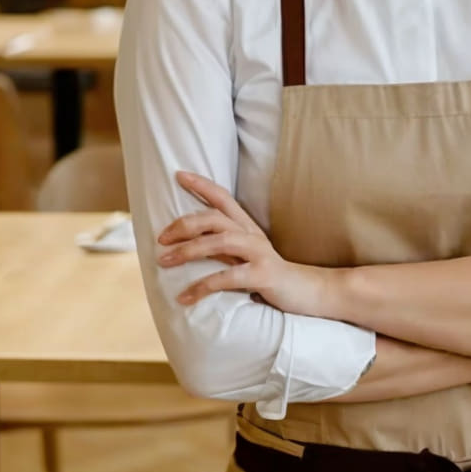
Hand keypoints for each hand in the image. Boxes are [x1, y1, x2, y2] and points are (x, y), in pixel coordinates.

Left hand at [157, 171, 340, 317]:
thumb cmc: (271, 277)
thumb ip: (224, 248)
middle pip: (214, 218)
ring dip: (187, 251)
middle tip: (160, 239)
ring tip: (164, 261)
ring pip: (218, 242)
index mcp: (247, 228)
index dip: (201, 184)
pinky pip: (226, 277)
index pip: (223, 198)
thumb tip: (189, 246)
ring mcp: (259, 253)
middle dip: (183, 224)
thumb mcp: (247, 256)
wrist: (310, 292)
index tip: (178, 174)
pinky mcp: (263, 275)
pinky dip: (201, 286)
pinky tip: (184, 297)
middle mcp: (252, 235)